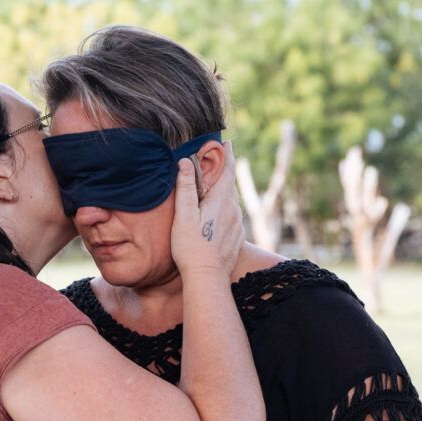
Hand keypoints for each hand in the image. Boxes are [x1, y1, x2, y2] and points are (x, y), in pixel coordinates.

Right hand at [171, 142, 244, 277]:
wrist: (207, 278)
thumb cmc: (191, 248)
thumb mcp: (184, 215)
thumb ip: (185, 188)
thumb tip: (186, 162)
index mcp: (220, 201)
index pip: (227, 171)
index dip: (227, 155)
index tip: (226, 143)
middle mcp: (233, 210)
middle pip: (230, 185)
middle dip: (224, 171)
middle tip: (216, 161)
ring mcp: (237, 225)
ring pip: (232, 201)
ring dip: (225, 191)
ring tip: (214, 186)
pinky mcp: (237, 238)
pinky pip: (232, 216)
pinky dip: (226, 208)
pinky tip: (217, 214)